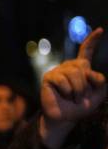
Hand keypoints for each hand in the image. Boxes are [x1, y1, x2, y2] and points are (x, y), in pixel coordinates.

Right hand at [38, 28, 104, 148]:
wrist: (66, 118)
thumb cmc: (82, 106)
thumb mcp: (98, 93)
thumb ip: (100, 80)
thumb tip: (90, 72)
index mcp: (82, 68)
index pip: (86, 51)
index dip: (93, 41)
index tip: (100, 30)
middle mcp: (69, 66)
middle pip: (83, 66)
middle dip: (86, 84)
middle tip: (82, 97)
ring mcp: (58, 71)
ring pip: (74, 73)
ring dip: (78, 90)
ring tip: (74, 98)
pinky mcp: (48, 77)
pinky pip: (62, 80)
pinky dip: (67, 91)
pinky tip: (63, 95)